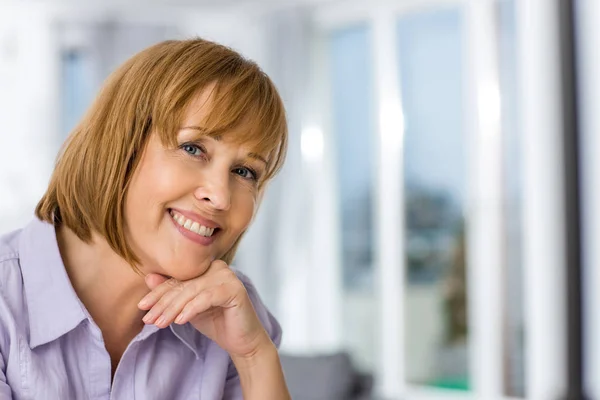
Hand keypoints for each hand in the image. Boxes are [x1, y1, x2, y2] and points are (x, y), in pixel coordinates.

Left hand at [137, 260, 271, 357]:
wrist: (242, 341)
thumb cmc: (216, 322)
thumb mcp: (188, 308)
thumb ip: (172, 293)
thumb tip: (148, 277)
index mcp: (207, 267)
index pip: (178, 279)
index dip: (158, 293)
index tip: (142, 307)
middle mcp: (218, 267)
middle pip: (183, 285)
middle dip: (163, 303)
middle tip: (148, 319)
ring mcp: (228, 277)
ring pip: (192, 291)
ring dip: (173, 309)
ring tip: (160, 324)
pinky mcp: (235, 290)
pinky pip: (207, 298)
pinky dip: (191, 309)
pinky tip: (180, 322)